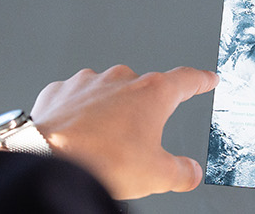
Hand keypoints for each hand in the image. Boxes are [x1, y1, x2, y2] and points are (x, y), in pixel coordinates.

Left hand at [30, 65, 218, 199]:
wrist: (47, 159)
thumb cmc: (100, 159)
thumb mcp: (156, 175)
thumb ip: (182, 172)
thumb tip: (190, 173)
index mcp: (152, 93)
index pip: (187, 80)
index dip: (201, 80)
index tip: (207, 78)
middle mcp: (121, 80)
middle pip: (143, 89)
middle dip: (143, 110)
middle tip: (139, 138)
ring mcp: (88, 82)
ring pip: (107, 93)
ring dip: (110, 111)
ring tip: (104, 142)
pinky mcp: (59, 91)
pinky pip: (76, 98)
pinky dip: (79, 113)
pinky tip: (78, 134)